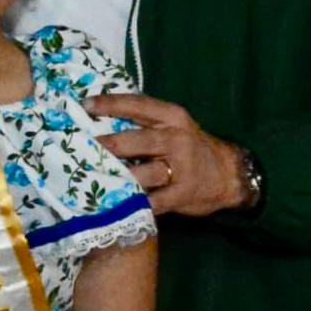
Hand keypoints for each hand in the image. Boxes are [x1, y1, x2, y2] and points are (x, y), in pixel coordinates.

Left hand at [86, 93, 251, 216]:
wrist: (228, 174)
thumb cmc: (190, 147)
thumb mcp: (174, 125)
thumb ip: (144, 121)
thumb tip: (98, 117)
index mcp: (172, 117)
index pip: (137, 105)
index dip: (110, 104)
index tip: (84, 106)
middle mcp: (177, 139)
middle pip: (137, 141)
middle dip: (109, 145)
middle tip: (82, 147)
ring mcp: (181, 168)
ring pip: (145, 173)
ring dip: (119, 177)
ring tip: (94, 179)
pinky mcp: (182, 194)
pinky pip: (154, 200)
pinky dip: (134, 203)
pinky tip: (114, 205)